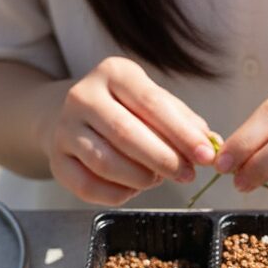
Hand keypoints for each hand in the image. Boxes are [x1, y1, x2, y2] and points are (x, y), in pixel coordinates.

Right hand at [42, 57, 216, 205]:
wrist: (72, 118)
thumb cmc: (125, 111)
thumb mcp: (153, 103)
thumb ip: (183, 122)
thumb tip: (211, 144)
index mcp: (113, 73)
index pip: (151, 104)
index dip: (182, 134)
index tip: (206, 156)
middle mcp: (83, 96)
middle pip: (127, 134)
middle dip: (164, 159)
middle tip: (187, 175)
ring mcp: (65, 129)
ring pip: (107, 163)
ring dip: (141, 178)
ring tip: (157, 179)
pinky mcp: (57, 162)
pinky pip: (90, 187)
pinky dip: (119, 194)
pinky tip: (133, 188)